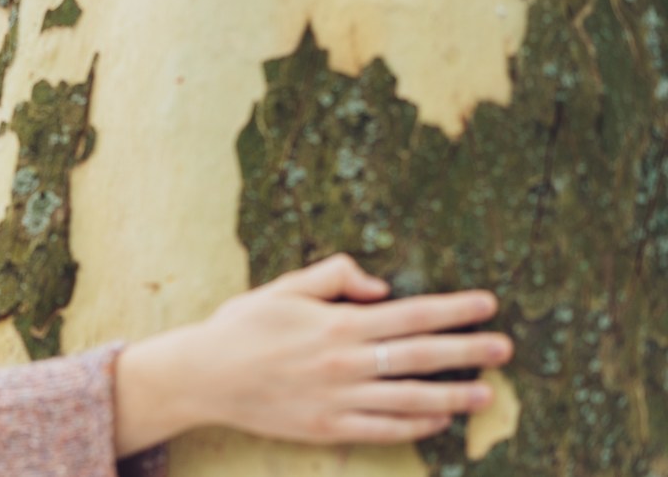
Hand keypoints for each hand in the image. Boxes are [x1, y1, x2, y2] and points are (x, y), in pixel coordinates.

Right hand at [114, 254, 512, 454]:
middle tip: (505, 349)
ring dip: (454, 394)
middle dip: (468, 351)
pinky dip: (415, 426)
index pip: (412, 314)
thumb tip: (378, 285)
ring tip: (487, 394)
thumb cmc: (242, 327)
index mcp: (338, 324)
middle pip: (421, 356)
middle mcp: (346, 363)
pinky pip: (383, 430)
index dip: (454, 309)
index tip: (487, 305)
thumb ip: (332, 277)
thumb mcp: (284, 288)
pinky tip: (439, 419)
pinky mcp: (328, 427)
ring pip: (410, 399)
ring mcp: (339, 399)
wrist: (203, 376)